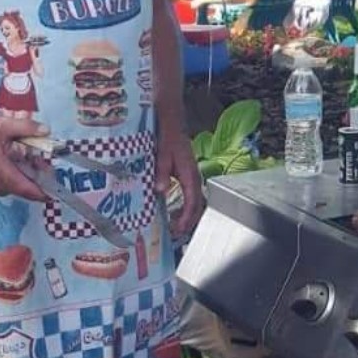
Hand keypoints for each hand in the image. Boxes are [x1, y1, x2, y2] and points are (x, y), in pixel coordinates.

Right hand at [0, 114, 50, 200]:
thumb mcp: (5, 125)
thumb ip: (27, 127)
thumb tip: (46, 131)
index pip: (24, 188)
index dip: (41, 192)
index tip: (55, 192)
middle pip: (24, 190)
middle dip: (39, 181)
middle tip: (47, 167)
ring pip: (18, 189)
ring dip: (30, 179)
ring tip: (36, 163)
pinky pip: (11, 186)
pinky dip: (21, 178)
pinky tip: (23, 165)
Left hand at [156, 123, 203, 239]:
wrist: (172, 124)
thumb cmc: (168, 137)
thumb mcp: (162, 154)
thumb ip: (161, 172)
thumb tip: (160, 190)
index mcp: (190, 175)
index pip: (192, 202)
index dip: (186, 218)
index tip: (178, 229)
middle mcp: (195, 177)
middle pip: (197, 206)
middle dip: (188, 221)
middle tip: (176, 233)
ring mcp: (193, 177)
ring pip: (195, 202)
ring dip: (188, 215)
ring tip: (176, 226)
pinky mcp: (188, 175)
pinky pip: (191, 196)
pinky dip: (186, 207)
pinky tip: (176, 211)